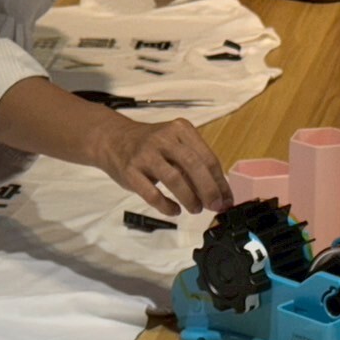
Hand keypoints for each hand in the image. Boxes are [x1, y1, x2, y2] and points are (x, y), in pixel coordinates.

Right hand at [92, 114, 232, 216]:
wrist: (112, 139)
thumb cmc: (150, 146)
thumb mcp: (175, 145)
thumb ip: (195, 164)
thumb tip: (218, 194)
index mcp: (181, 129)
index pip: (207, 157)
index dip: (220, 182)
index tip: (226, 199)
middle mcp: (163, 138)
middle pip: (193, 165)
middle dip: (209, 190)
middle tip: (215, 206)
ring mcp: (145, 154)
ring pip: (174, 179)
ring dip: (189, 198)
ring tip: (196, 209)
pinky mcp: (130, 171)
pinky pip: (152, 193)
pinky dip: (166, 205)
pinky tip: (174, 210)